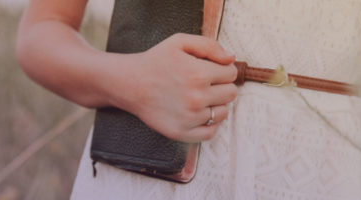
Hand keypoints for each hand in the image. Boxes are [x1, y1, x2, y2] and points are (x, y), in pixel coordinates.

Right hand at [101, 33, 237, 142]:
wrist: (129, 83)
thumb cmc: (155, 61)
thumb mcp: (179, 42)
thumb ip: (209, 45)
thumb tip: (231, 59)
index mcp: (199, 74)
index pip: (231, 74)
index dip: (222, 70)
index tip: (209, 70)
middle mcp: (196, 97)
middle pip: (231, 94)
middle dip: (221, 86)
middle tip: (204, 83)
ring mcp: (189, 118)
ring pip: (223, 113)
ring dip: (215, 105)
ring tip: (198, 97)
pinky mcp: (181, 132)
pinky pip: (210, 132)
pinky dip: (208, 124)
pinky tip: (197, 113)